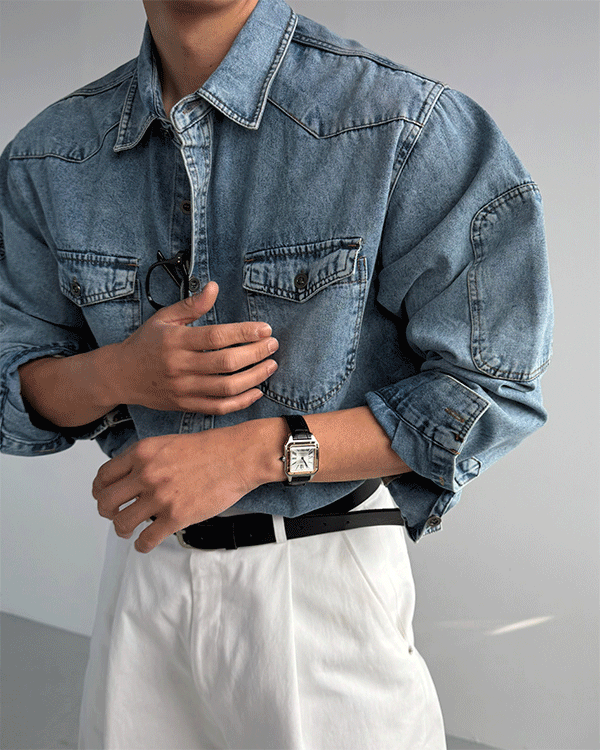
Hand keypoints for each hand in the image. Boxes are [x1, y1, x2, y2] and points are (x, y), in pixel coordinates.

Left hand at [92, 427, 262, 552]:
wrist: (238, 456)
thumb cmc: (212, 448)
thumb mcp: (169, 442)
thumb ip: (147, 458)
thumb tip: (132, 477)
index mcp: (142, 453)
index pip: (104, 476)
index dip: (101, 490)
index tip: (105, 496)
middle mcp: (146, 474)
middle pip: (106, 502)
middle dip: (108, 512)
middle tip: (115, 515)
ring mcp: (160, 497)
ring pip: (122, 523)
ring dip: (122, 530)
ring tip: (130, 530)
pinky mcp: (176, 517)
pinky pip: (147, 539)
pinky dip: (142, 545)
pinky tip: (146, 543)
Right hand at [113, 281, 277, 414]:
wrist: (120, 376)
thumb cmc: (146, 343)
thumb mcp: (164, 318)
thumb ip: (192, 304)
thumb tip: (214, 287)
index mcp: (175, 341)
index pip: (217, 336)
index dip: (245, 333)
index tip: (265, 329)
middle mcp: (180, 366)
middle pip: (226, 362)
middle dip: (256, 353)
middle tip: (273, 345)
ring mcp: (183, 389)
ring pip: (227, 387)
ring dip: (254, 377)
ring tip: (270, 365)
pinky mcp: (186, 405)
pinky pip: (219, 407)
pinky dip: (241, 402)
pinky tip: (257, 390)